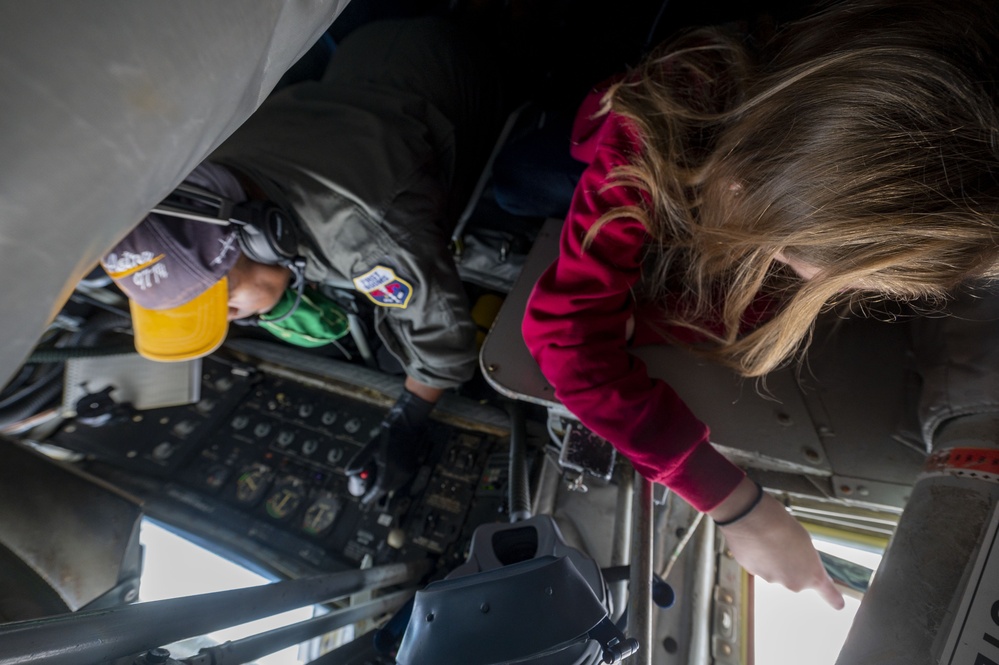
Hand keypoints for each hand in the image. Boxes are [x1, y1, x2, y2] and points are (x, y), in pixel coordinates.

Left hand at [344, 387, 434, 504]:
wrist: (407, 426)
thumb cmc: (388, 435)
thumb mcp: (370, 447)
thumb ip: (359, 460)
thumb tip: (349, 472)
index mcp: (390, 469)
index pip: (380, 489)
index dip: (371, 497)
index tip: (364, 501)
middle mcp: (400, 473)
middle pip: (386, 489)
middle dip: (377, 491)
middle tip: (367, 491)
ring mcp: (407, 471)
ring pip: (393, 486)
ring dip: (384, 486)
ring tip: (375, 481)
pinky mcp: (410, 468)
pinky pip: (399, 480)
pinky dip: (391, 481)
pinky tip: (385, 474)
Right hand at [711, 478, 844, 609]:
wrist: (753, 521)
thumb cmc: (782, 525)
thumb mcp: (804, 540)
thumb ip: (804, 557)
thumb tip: (795, 560)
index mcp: (811, 574)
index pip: (827, 591)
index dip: (833, 598)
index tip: (839, 604)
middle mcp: (792, 582)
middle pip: (794, 576)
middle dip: (790, 564)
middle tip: (786, 544)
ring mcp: (771, 579)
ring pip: (774, 570)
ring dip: (772, 558)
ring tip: (767, 538)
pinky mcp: (752, 572)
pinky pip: (758, 565)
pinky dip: (757, 555)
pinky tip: (755, 540)